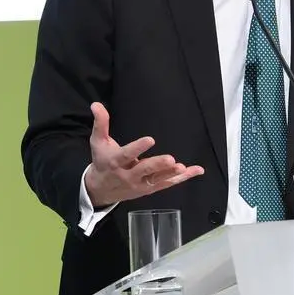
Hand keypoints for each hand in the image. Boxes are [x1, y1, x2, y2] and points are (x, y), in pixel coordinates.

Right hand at [84, 102, 203, 206]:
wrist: (100, 190)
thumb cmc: (102, 161)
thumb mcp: (98, 142)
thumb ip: (100, 123)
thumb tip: (96, 104)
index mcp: (116, 161)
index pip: (127, 154)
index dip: (138, 148)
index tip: (150, 139)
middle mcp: (129, 174)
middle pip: (144, 170)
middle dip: (157, 165)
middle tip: (170, 159)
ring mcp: (140, 184)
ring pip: (157, 180)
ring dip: (171, 174)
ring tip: (183, 167)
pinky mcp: (150, 189)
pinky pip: (168, 184)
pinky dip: (183, 178)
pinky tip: (197, 170)